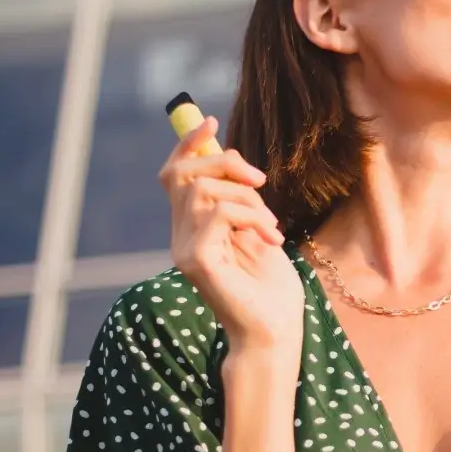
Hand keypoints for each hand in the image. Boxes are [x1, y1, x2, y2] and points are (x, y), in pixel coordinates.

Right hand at [159, 115, 302, 352]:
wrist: (275, 331)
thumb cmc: (271, 288)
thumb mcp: (257, 231)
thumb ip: (239, 201)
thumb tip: (234, 161)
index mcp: (192, 228)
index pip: (174, 175)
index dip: (188, 145)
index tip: (209, 120)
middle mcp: (180, 237)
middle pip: (184, 173)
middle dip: (225, 163)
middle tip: (260, 181)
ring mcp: (184, 250)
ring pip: (204, 190)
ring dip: (248, 199)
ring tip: (271, 226)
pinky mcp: (197, 262)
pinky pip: (217, 213)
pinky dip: (251, 216)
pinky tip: (271, 238)